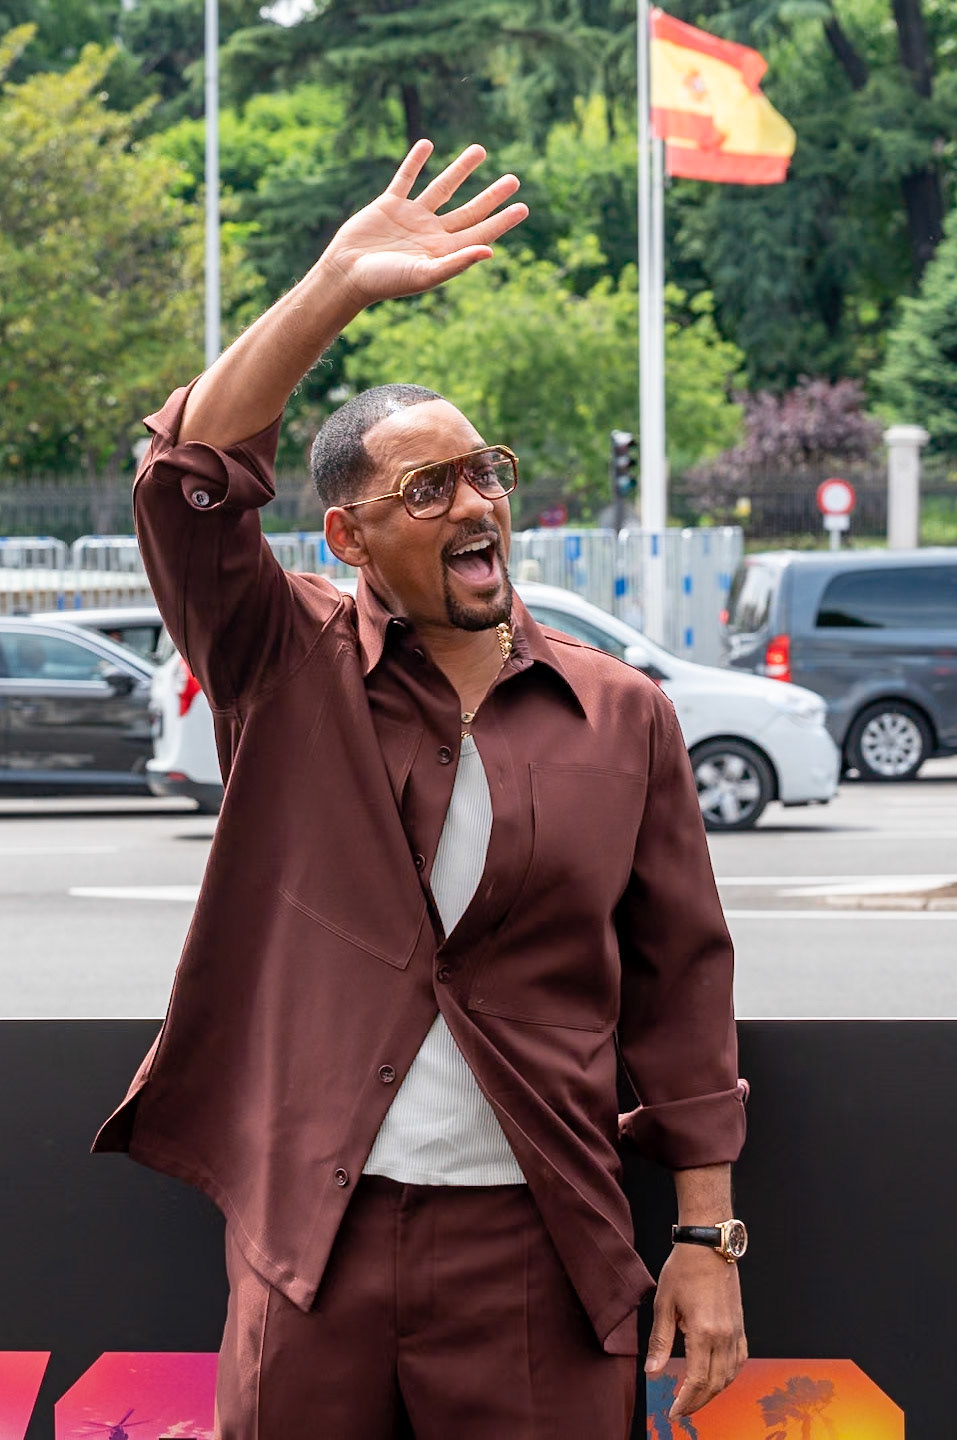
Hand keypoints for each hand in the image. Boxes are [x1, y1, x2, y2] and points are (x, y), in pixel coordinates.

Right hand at [322, 140, 527, 310]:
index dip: (502, 220)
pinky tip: (428, 144)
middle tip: (514, 179)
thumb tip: (489, 251)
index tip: (523, 207)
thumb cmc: (386, 282)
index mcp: (443, 251)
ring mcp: (411, 217)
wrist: (347, 275)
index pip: (480, 232)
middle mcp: (431, 233)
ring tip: (480, 150)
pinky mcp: (389, 205)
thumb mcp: (425, 274)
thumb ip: (457, 262)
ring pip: (442, 187)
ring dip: (461, 170)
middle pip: (469, 210)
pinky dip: (416, 161)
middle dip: (492, 195)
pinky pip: (406, 178)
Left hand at [645, 1243, 746, 1418]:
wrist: (709, 1245)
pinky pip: (739, 1360)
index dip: (685, 1402)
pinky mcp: (740, 1325)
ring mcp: (736, 1331)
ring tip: (694, 1397)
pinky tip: (717, 1377)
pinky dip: (728, 1375)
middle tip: (680, 1410)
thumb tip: (652, 1371)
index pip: (696, 1381)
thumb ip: (660, 1340)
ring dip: (713, 1392)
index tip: (673, 1413)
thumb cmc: (684, 1268)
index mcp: (704, 1332)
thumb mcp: (664, 1302)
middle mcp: (724, 1336)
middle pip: (714, 1384)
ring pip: (729, 1376)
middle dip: (697, 1402)